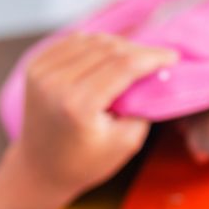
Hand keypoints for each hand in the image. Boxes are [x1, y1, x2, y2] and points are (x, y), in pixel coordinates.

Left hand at [9, 31, 177, 201]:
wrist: (39, 168)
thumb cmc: (86, 162)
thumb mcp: (125, 143)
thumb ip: (142, 107)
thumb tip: (154, 75)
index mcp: (78, 105)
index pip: (123, 65)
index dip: (152, 57)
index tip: (173, 56)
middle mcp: (56, 83)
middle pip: (108, 48)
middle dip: (138, 50)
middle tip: (157, 58)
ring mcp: (41, 72)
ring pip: (91, 40)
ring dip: (118, 44)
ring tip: (134, 58)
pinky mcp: (35, 66)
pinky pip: (73, 42)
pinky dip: (95, 43)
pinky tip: (109, 54)